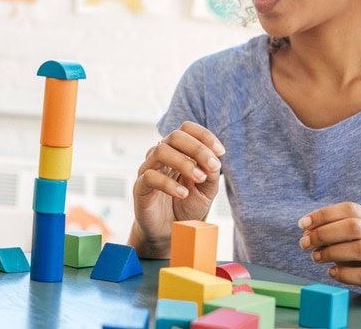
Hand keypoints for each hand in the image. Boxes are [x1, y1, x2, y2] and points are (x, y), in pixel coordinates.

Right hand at [129, 121, 224, 256]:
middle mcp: (161, 155)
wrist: (170, 231)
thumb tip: (214, 159)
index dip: (204, 135)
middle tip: (213, 166)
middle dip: (198, 148)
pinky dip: (169, 183)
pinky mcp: (140, 187)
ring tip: (200, 178)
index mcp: (177, 151)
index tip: (220, 152)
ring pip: (160, 151)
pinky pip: (150, 176)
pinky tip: (183, 193)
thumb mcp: (206, 190)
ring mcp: (148, 169)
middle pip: (174, 136)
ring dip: (184, 163)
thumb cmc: (186, 205)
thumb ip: (211, 173)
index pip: (186, 129)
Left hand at [298, 202, 360, 311]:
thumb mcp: (355, 243)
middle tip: (305, 243)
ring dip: (332, 252)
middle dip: (324, 233)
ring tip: (316, 257)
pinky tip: (332, 273)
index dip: (324, 214)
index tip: (302, 224)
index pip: (350, 209)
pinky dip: (344, 274)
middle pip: (354, 226)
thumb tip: (307, 232)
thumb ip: (334, 235)